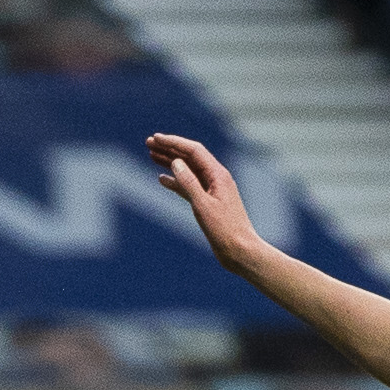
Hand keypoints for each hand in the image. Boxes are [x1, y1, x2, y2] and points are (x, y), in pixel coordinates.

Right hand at [147, 134, 265, 267]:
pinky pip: (188, 187)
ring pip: (188, 171)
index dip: (174, 143)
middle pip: (190, 158)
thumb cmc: (225, 230)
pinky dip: (175, 181)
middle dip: (169, 149)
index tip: (155, 138)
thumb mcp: (203, 206)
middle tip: (149, 143)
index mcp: (218, 175)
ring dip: (170, 162)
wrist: (240, 251)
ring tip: (151, 156)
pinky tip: (162, 179)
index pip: (193, 151)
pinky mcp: (208, 203)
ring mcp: (212, 190)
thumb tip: (176, 162)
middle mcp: (215, 178)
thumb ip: (189, 183)